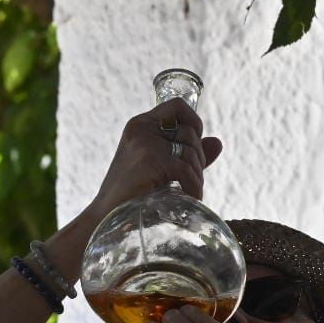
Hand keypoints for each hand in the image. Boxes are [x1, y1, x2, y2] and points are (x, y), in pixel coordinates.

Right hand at [82, 98, 222, 223]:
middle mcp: (142, 128)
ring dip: (197, 175)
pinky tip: (191, 198)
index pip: (177, 106)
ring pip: (190, 151)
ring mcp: (144, 142)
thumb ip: (187, 154)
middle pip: (190, 132)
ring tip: (191, 192)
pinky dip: (194, 186)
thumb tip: (218, 142)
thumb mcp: (160, 168)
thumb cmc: (132, 195)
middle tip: (192, 180)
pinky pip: (185, 169)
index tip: (194, 146)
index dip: (194, 122)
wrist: (105, 217)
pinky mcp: (149, 160)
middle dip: (199, 159)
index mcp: (141, 124)